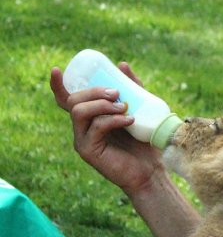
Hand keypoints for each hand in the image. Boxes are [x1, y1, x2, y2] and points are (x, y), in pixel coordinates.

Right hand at [49, 62, 164, 195]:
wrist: (151, 171)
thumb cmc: (145, 142)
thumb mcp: (141, 110)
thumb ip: (133, 89)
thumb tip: (122, 65)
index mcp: (90, 118)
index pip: (66, 99)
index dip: (58, 85)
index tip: (58, 70)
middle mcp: (82, 128)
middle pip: (73, 100)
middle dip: (94, 91)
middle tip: (117, 93)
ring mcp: (82, 140)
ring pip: (79, 111)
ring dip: (102, 104)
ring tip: (125, 107)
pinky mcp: (89, 151)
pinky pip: (95, 127)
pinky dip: (112, 119)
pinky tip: (129, 120)